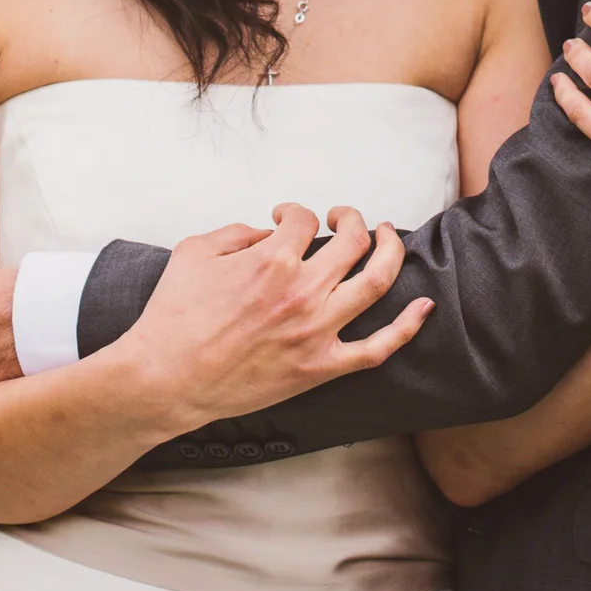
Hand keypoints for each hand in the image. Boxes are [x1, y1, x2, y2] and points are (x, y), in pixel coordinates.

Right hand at [102, 203, 432, 432]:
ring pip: (377, 283)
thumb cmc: (174, 316)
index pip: (305, 220)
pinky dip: (408, 326)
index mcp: (272, 259)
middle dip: (353, 219)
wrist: (166, 377)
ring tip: (388, 238)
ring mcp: (317, 331)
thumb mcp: (195, 251)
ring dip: (390, 253)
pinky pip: (378, 348)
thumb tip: (266, 234)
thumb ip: (236, 233)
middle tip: (346, 218)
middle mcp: (303, 291)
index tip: (287, 220)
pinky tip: (423, 305)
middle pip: (353, 241)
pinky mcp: (321, 368)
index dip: (297, 213)